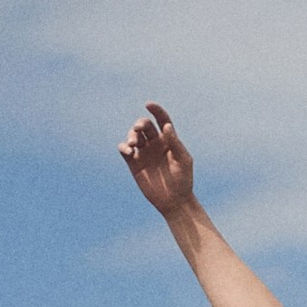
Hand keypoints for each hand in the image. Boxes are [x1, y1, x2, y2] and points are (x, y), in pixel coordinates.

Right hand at [119, 101, 195, 217]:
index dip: (155, 110)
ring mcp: (144, 153)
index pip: (161, 119)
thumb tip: (166, 126)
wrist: (175, 201)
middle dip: (140, 124)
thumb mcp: (183, 160)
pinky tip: (128, 150)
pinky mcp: (134, 164)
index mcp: (168, 139)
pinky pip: (124, 150)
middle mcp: (155, 143)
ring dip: (131, 135)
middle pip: (144, 125)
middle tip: (139, 130)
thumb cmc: (183, 180)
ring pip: (133, 135)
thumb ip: (175, 142)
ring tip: (134, 144)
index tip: (148, 104)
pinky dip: (123, 147)